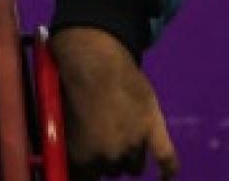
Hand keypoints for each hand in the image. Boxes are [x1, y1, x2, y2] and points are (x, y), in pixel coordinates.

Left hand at [49, 27, 177, 178]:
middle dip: (105, 161)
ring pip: (133, 166)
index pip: (85, 176)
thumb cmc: (71, 81)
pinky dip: (168, 170)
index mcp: (83, 154)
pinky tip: (167, 177)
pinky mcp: (154, 129)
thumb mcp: (60, 114)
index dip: (83, 169)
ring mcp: (134, 144)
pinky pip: (168, 158)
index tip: (83, 164)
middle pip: (110, 170)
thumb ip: (68, 137)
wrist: (95, 60)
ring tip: (123, 149)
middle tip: (102, 144)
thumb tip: (66, 147)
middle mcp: (109, 156)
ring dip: (127, 160)